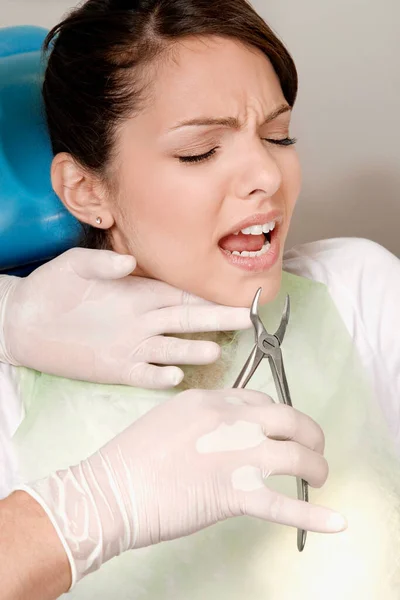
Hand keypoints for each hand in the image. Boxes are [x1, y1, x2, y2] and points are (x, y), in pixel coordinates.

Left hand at [0, 248, 250, 387]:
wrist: (24, 321)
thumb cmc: (51, 288)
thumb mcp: (74, 265)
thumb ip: (101, 263)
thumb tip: (129, 263)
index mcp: (139, 294)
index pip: (181, 295)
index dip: (208, 297)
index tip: (234, 298)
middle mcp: (143, 320)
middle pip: (187, 320)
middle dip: (217, 320)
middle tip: (247, 321)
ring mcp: (131, 346)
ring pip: (171, 348)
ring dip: (192, 350)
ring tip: (214, 351)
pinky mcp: (116, 367)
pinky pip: (145, 373)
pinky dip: (161, 376)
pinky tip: (176, 376)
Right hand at [20, 388, 345, 586]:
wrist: (111, 490)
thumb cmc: (130, 458)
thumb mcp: (168, 419)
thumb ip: (202, 420)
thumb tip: (225, 432)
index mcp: (210, 400)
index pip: (260, 400)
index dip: (278, 416)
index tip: (282, 429)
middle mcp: (230, 421)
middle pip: (289, 419)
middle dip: (310, 433)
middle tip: (314, 448)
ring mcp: (236, 455)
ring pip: (295, 455)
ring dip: (316, 467)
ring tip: (319, 476)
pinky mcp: (236, 493)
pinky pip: (284, 505)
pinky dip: (314, 515)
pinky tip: (335, 521)